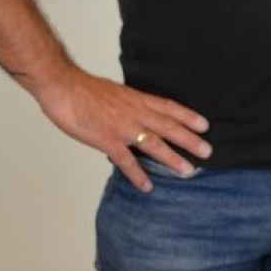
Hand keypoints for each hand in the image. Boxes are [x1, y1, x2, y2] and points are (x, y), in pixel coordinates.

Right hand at [33, 67, 211, 192]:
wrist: (62, 85)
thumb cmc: (84, 89)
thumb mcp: (115, 92)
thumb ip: (128, 104)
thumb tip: (136, 115)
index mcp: (136, 99)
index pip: (169, 107)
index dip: (188, 116)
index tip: (205, 125)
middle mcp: (135, 112)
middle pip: (169, 126)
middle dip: (190, 140)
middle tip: (208, 151)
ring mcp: (122, 126)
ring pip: (153, 143)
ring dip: (172, 158)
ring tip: (188, 170)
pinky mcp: (106, 139)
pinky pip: (125, 160)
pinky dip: (137, 174)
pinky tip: (147, 185)